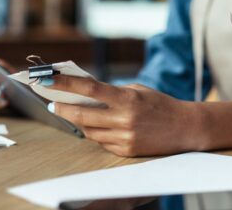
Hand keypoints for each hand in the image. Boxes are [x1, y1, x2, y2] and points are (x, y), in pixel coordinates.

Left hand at [44, 75, 199, 156]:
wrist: (185, 127)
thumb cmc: (160, 104)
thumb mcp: (138, 91)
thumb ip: (113, 92)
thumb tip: (83, 93)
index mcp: (127, 98)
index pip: (89, 89)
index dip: (65, 84)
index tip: (46, 79)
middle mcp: (124, 119)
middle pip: (82, 115)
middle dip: (63, 108)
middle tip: (53, 103)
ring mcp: (125, 137)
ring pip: (89, 131)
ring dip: (80, 122)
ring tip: (78, 113)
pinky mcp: (126, 150)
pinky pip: (102, 142)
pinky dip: (98, 134)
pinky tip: (103, 127)